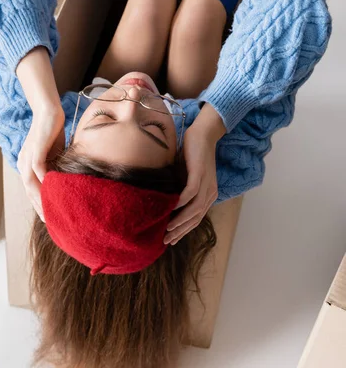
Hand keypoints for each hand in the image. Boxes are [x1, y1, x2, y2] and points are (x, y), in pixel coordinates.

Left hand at [17, 104, 64, 220]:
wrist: (49, 111)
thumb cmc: (52, 132)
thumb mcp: (54, 155)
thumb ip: (55, 168)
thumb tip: (63, 183)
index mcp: (27, 166)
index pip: (31, 191)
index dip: (40, 205)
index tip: (50, 217)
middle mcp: (23, 164)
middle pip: (29, 192)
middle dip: (40, 207)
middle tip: (52, 220)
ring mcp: (27, 157)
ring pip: (31, 184)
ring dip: (41, 198)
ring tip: (52, 210)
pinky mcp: (35, 150)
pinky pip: (38, 170)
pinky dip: (45, 181)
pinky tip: (55, 189)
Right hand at [164, 106, 223, 244]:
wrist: (202, 134)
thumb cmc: (192, 155)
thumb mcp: (185, 177)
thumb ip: (180, 190)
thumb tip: (165, 203)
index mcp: (208, 195)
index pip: (196, 219)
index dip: (184, 231)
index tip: (171, 240)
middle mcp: (210, 193)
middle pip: (196, 218)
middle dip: (180, 231)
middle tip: (166, 241)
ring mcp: (206, 184)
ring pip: (194, 210)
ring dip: (180, 221)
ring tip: (167, 229)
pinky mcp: (200, 174)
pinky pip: (190, 193)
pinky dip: (181, 203)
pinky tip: (171, 208)